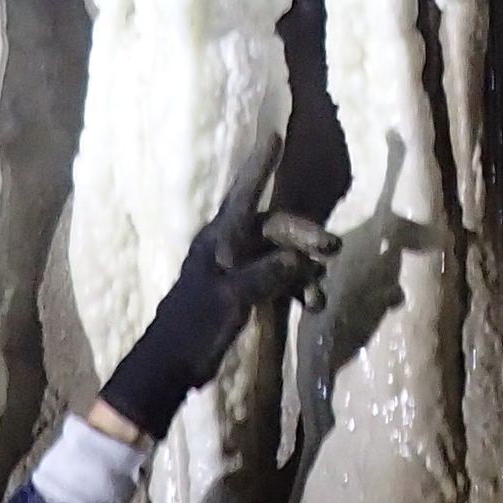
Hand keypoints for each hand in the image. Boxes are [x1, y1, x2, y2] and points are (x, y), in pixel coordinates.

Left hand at [95, 154, 340, 439]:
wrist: (170, 367)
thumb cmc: (193, 325)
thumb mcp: (231, 298)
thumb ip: (265, 273)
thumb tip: (298, 259)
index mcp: (219, 239)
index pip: (244, 193)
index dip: (259, 165)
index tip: (274, 134)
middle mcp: (231, 247)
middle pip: (276, 228)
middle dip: (305, 235)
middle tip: (333, 247)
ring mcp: (240, 271)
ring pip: (283, 257)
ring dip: (305, 272)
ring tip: (318, 297)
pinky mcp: (246, 295)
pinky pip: (281, 282)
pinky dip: (298, 291)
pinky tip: (312, 306)